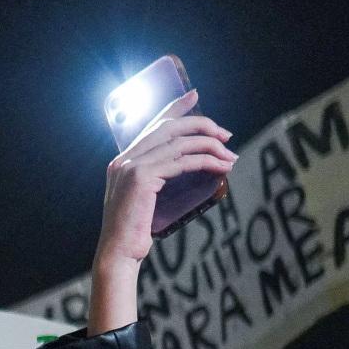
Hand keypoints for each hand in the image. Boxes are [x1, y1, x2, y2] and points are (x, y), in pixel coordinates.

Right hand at [89, 103, 232, 332]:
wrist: (118, 254)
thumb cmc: (134, 233)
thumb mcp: (145, 200)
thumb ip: (156, 179)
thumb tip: (186, 166)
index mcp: (123, 161)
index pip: (152, 125)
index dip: (175, 108)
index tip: (195, 95)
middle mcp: (124, 158)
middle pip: (168, 128)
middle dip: (201, 125)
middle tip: (225, 135)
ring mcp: (130, 166)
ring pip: (178, 143)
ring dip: (210, 146)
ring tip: (230, 156)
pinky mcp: (141, 177)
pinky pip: (180, 162)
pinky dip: (205, 161)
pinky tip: (221, 167)